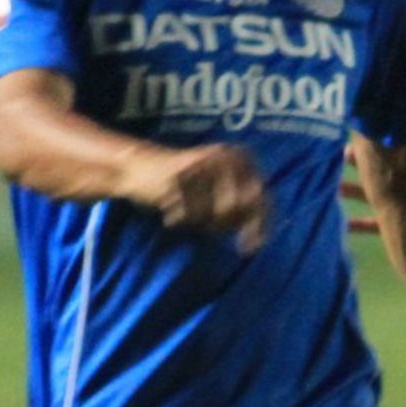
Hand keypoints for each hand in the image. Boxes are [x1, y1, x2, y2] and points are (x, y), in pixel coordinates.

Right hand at [138, 143, 270, 252]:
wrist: (143, 167)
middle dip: (222, 223)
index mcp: (242, 158)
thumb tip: (258, 245)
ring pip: (213, 210)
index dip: (259, 227)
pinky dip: (180, 218)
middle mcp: (226, 156)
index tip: (249, 250)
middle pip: (236, 207)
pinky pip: (189, 211)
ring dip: (200, 221)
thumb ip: (243, 215)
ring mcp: (202, 162)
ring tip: (188, 214)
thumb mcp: (223, 199)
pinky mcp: (178, 172)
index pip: (262, 199)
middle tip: (206, 225)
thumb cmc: (190, 187)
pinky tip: (173, 213)